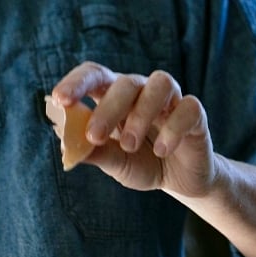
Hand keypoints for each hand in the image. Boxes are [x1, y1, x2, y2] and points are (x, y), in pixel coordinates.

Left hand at [49, 62, 217, 197]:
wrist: (180, 181)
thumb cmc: (142, 163)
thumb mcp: (115, 162)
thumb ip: (95, 153)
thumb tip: (65, 146)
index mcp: (116, 96)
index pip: (95, 75)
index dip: (76, 83)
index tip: (59, 100)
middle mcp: (143, 90)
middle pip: (125, 83)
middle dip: (107, 109)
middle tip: (94, 136)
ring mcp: (171, 100)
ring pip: (160, 85)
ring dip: (140, 114)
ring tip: (128, 145)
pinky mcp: (196, 114)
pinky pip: (188, 108)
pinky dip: (173, 129)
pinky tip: (162, 150)